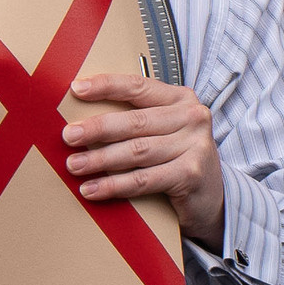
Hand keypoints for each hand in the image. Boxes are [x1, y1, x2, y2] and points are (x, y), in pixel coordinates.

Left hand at [61, 71, 225, 248]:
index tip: (76, 89)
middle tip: (69, 136)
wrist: (214, 198)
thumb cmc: (180, 159)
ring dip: (100, 160)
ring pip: (136, 151)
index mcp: (181, 99)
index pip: (138, 87)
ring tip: (75, 166)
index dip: (106, 86)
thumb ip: (138, 119)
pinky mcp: (191, 174)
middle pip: (134, 122)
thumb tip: (84, 118)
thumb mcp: (166, 131)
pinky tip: (93, 189)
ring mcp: (195, 146)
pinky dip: (114, 185)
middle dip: (97, 129)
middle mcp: (192, 117)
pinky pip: (143, 179)